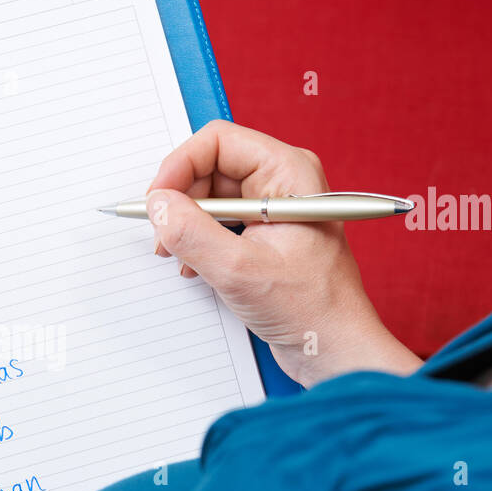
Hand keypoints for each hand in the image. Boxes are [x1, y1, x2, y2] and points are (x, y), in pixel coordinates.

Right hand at [147, 120, 420, 386]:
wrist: (334, 349)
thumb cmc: (310, 308)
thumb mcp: (238, 270)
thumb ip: (191, 233)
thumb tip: (157, 205)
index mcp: (288, 172)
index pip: (218, 142)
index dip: (179, 166)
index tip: (156, 200)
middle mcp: (281, 182)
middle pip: (209, 167)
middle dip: (180, 201)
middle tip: (164, 236)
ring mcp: (272, 208)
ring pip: (209, 197)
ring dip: (187, 225)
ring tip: (182, 258)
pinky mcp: (263, 234)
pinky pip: (218, 222)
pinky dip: (199, 242)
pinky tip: (197, 268)